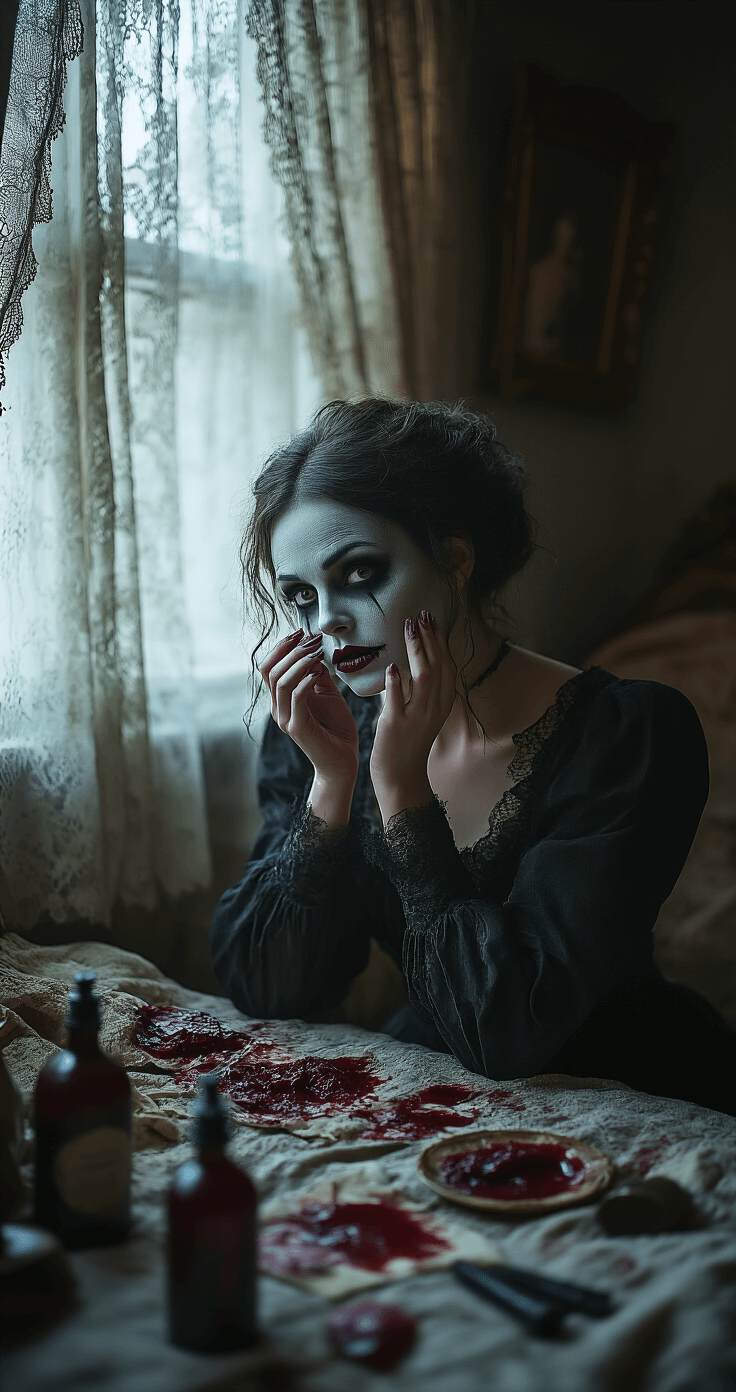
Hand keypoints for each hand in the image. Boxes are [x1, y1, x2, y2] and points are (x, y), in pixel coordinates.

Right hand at [259, 629, 359, 793]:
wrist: (342, 760)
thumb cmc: (336, 728)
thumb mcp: (327, 693)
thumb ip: (317, 674)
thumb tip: (314, 651)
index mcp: (281, 699)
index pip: (270, 667)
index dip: (283, 646)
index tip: (303, 632)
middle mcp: (278, 708)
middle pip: (269, 670)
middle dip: (289, 649)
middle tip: (310, 638)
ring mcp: (285, 718)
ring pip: (280, 681)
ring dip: (299, 661)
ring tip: (316, 651)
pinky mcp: (297, 727)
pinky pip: (295, 697)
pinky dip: (305, 680)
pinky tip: (318, 672)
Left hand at [370, 610, 456, 823]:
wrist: (401, 775)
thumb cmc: (408, 741)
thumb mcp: (423, 713)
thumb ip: (422, 689)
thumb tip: (415, 658)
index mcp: (443, 703)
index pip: (446, 665)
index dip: (439, 641)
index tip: (430, 619)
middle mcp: (434, 708)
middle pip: (438, 666)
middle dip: (429, 638)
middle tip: (420, 615)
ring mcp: (417, 717)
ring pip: (423, 677)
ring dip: (417, 650)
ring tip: (409, 628)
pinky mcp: (397, 726)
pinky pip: (398, 700)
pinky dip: (396, 683)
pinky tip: (392, 667)